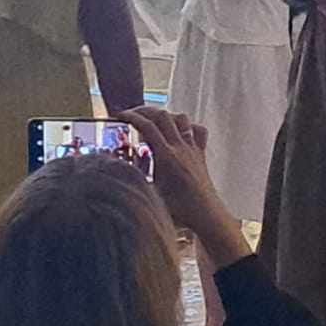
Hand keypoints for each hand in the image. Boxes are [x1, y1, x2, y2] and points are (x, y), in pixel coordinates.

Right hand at [121, 107, 224, 233]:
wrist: (205, 215)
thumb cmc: (179, 210)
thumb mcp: (149, 193)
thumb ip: (136, 176)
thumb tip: (120, 165)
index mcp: (166, 156)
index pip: (147, 126)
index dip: (132, 117)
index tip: (122, 115)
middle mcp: (180, 148)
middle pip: (163, 116)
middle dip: (145, 110)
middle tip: (133, 113)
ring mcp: (193, 149)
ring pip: (181, 119)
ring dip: (165, 115)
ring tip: (153, 120)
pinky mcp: (201, 154)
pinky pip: (197, 130)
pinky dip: (187, 126)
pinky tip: (179, 131)